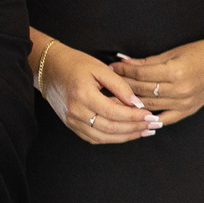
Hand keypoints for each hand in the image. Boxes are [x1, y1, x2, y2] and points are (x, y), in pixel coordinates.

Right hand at [40, 44, 159, 143]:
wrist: (50, 68)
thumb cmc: (76, 64)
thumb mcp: (100, 68)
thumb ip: (120, 86)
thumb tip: (137, 103)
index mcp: (83, 95)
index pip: (114, 112)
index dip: (134, 116)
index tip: (150, 115)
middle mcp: (76, 112)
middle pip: (110, 128)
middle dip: (134, 128)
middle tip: (153, 125)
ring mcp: (71, 121)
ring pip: (103, 137)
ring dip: (126, 137)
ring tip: (145, 131)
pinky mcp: (71, 125)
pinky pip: (94, 138)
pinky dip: (112, 138)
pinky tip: (127, 134)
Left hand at [109, 37, 203, 127]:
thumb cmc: (199, 52)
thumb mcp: (173, 52)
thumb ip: (148, 61)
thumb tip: (124, 63)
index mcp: (176, 72)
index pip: (141, 74)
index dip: (124, 70)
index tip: (111, 66)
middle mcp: (180, 90)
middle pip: (142, 90)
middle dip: (122, 85)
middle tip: (106, 83)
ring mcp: (185, 103)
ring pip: (149, 105)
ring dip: (130, 103)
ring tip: (114, 99)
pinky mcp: (188, 110)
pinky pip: (164, 119)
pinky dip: (149, 119)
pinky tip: (136, 117)